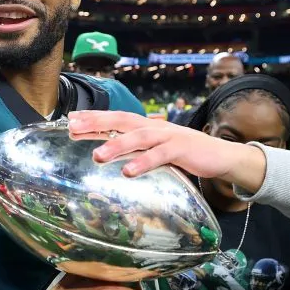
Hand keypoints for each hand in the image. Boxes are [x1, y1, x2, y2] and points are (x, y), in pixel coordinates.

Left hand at [67, 111, 264, 190]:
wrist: (220, 156)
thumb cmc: (185, 154)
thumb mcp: (156, 150)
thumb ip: (136, 149)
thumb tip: (109, 150)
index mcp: (147, 126)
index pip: (116, 119)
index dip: (93, 118)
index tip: (69, 120)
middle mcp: (155, 126)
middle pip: (122, 120)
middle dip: (97, 123)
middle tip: (73, 127)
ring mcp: (168, 136)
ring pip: (138, 137)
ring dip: (116, 146)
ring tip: (96, 156)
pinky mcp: (181, 149)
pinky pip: (160, 155)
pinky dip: (143, 162)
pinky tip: (128, 171)